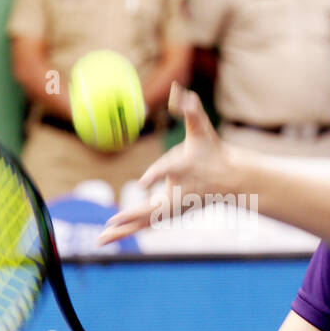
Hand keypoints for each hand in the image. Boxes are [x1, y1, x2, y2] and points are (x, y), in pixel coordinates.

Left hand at [95, 82, 237, 245]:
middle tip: (113, 220)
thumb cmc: (212, 152)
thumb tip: (178, 90)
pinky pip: (143, 225)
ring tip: (99, 240)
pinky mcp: (169, 214)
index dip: (156, 175)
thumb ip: (191, 109)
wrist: (230, 180)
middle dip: (133, 214)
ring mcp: (173, 208)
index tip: (142, 183)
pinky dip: (125, 232)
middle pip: (153, 208)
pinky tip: (104, 240)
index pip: (169, 172)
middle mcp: (177, 194)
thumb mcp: (202, 129)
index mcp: (184, 170)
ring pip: (144, 222)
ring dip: (122, 232)